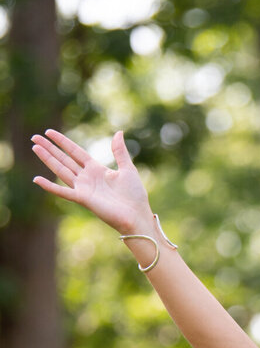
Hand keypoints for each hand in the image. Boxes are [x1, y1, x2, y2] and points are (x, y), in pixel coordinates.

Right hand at [32, 129, 152, 234]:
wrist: (137, 216)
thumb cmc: (135, 196)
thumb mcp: (128, 169)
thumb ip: (120, 151)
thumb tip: (118, 132)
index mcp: (96, 169)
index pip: (75, 152)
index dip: (63, 142)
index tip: (49, 132)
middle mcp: (87, 178)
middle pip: (64, 159)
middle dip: (50, 148)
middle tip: (34, 137)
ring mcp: (84, 188)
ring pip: (61, 170)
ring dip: (48, 159)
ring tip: (35, 147)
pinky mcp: (83, 199)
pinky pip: (63, 192)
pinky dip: (50, 186)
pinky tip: (37, 179)